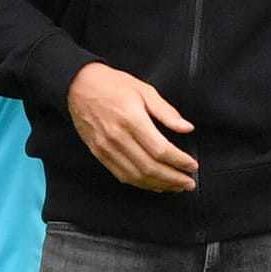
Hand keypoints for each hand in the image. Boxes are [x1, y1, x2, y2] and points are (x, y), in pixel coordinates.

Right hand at [66, 62, 197, 191]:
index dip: (179, 161)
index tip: (192, 165)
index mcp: (132, 119)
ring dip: (159, 185)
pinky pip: (122, 175)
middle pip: (150, 167)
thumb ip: (166, 111)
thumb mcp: (144, 90)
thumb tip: (187, 128)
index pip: (160, 149)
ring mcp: (107, 148)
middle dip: (173, 179)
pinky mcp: (99, 154)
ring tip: (176, 187)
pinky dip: (141, 184)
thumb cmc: (112, 84)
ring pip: (136, 176)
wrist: (78, 86)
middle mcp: (118, 137)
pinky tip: (155, 185)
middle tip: (189, 183)